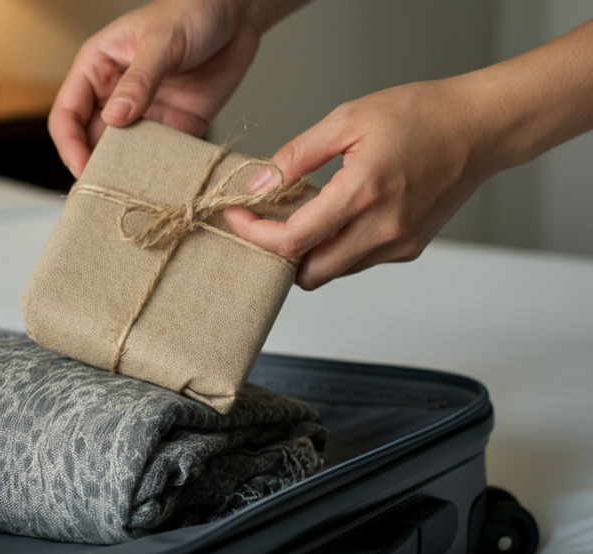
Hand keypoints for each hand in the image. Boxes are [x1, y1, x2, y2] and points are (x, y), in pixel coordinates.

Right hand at [49, 0, 265, 177]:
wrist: (239, 14)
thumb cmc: (192, 10)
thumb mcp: (162, 41)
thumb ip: (139, 80)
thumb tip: (115, 118)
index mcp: (97, 69)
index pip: (68, 113)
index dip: (69, 144)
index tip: (82, 168)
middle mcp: (115, 94)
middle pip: (91, 140)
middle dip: (95, 165)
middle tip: (105, 190)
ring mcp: (144, 112)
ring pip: (123, 153)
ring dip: (127, 172)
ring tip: (133, 192)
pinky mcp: (175, 125)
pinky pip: (160, 155)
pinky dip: (160, 170)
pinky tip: (164, 182)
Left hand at [223, 77, 501, 289]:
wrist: (483, 127)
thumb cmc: (422, 114)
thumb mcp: (347, 119)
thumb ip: (297, 156)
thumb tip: (258, 185)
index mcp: (363, 194)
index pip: (291, 241)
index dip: (254, 234)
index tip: (236, 217)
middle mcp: (383, 229)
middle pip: (308, 274)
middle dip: (279, 254)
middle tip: (265, 223)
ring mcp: (399, 244)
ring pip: (333, 271)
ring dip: (309, 252)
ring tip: (303, 213)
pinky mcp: (410, 248)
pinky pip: (358, 261)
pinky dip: (337, 246)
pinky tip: (337, 215)